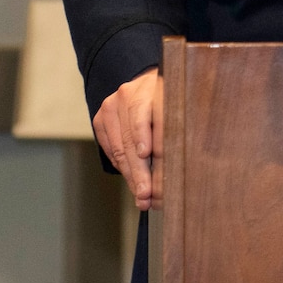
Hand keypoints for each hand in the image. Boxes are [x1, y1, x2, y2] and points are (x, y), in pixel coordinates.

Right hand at [93, 68, 163, 207]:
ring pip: (120, 147)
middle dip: (140, 171)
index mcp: (154, 87)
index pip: (148, 116)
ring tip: (142, 196)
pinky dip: (123, 166)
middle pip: (132, 138)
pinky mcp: (101, 117)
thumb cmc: (172, 103)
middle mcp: (129, 93)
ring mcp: (112, 105)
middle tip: (147, 194)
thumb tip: (176, 171)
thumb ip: (177, 134)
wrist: (149, 86)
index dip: (148, 138)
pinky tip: (133, 180)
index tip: (148, 158)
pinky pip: (110, 149)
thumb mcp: (181, 112)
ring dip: (131, 175)